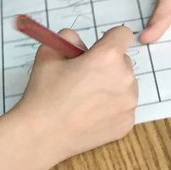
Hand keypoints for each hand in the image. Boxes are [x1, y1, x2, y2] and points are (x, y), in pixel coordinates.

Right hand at [16, 26, 137, 163]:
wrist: (42, 135)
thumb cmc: (44, 94)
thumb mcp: (49, 52)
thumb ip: (69, 38)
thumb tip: (81, 44)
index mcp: (108, 57)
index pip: (122, 35)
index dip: (108, 39)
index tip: (96, 50)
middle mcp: (125, 79)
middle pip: (124, 62)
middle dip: (108, 65)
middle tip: (84, 79)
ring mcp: (128, 104)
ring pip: (126, 86)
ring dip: (111, 87)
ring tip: (85, 99)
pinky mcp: (126, 124)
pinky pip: (123, 108)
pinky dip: (111, 108)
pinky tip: (89, 114)